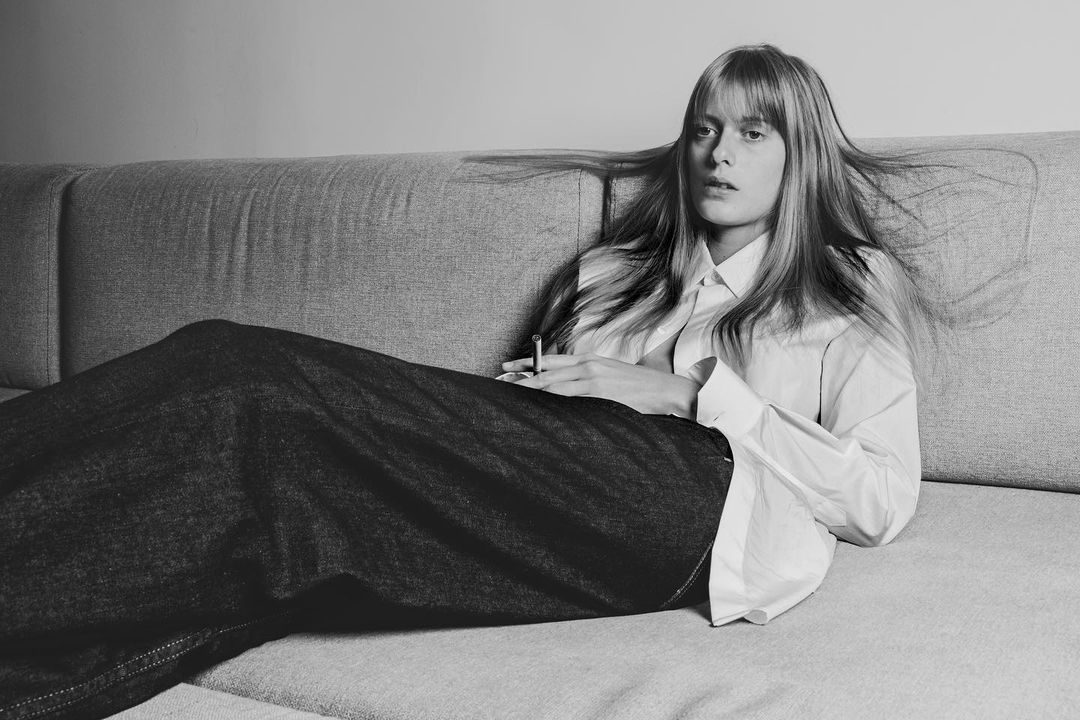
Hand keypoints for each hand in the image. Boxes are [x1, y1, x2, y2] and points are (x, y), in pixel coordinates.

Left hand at [500, 353, 699, 416]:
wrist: (666, 390)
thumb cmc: (639, 387)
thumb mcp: (610, 375)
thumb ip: (588, 378)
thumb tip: (567, 388)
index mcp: (590, 359)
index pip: (551, 359)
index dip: (527, 362)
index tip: (507, 366)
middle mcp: (588, 365)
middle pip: (546, 369)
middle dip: (520, 377)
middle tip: (498, 381)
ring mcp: (594, 378)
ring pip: (553, 382)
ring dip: (530, 389)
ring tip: (509, 394)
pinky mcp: (600, 391)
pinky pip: (569, 395)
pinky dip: (550, 398)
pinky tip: (536, 404)